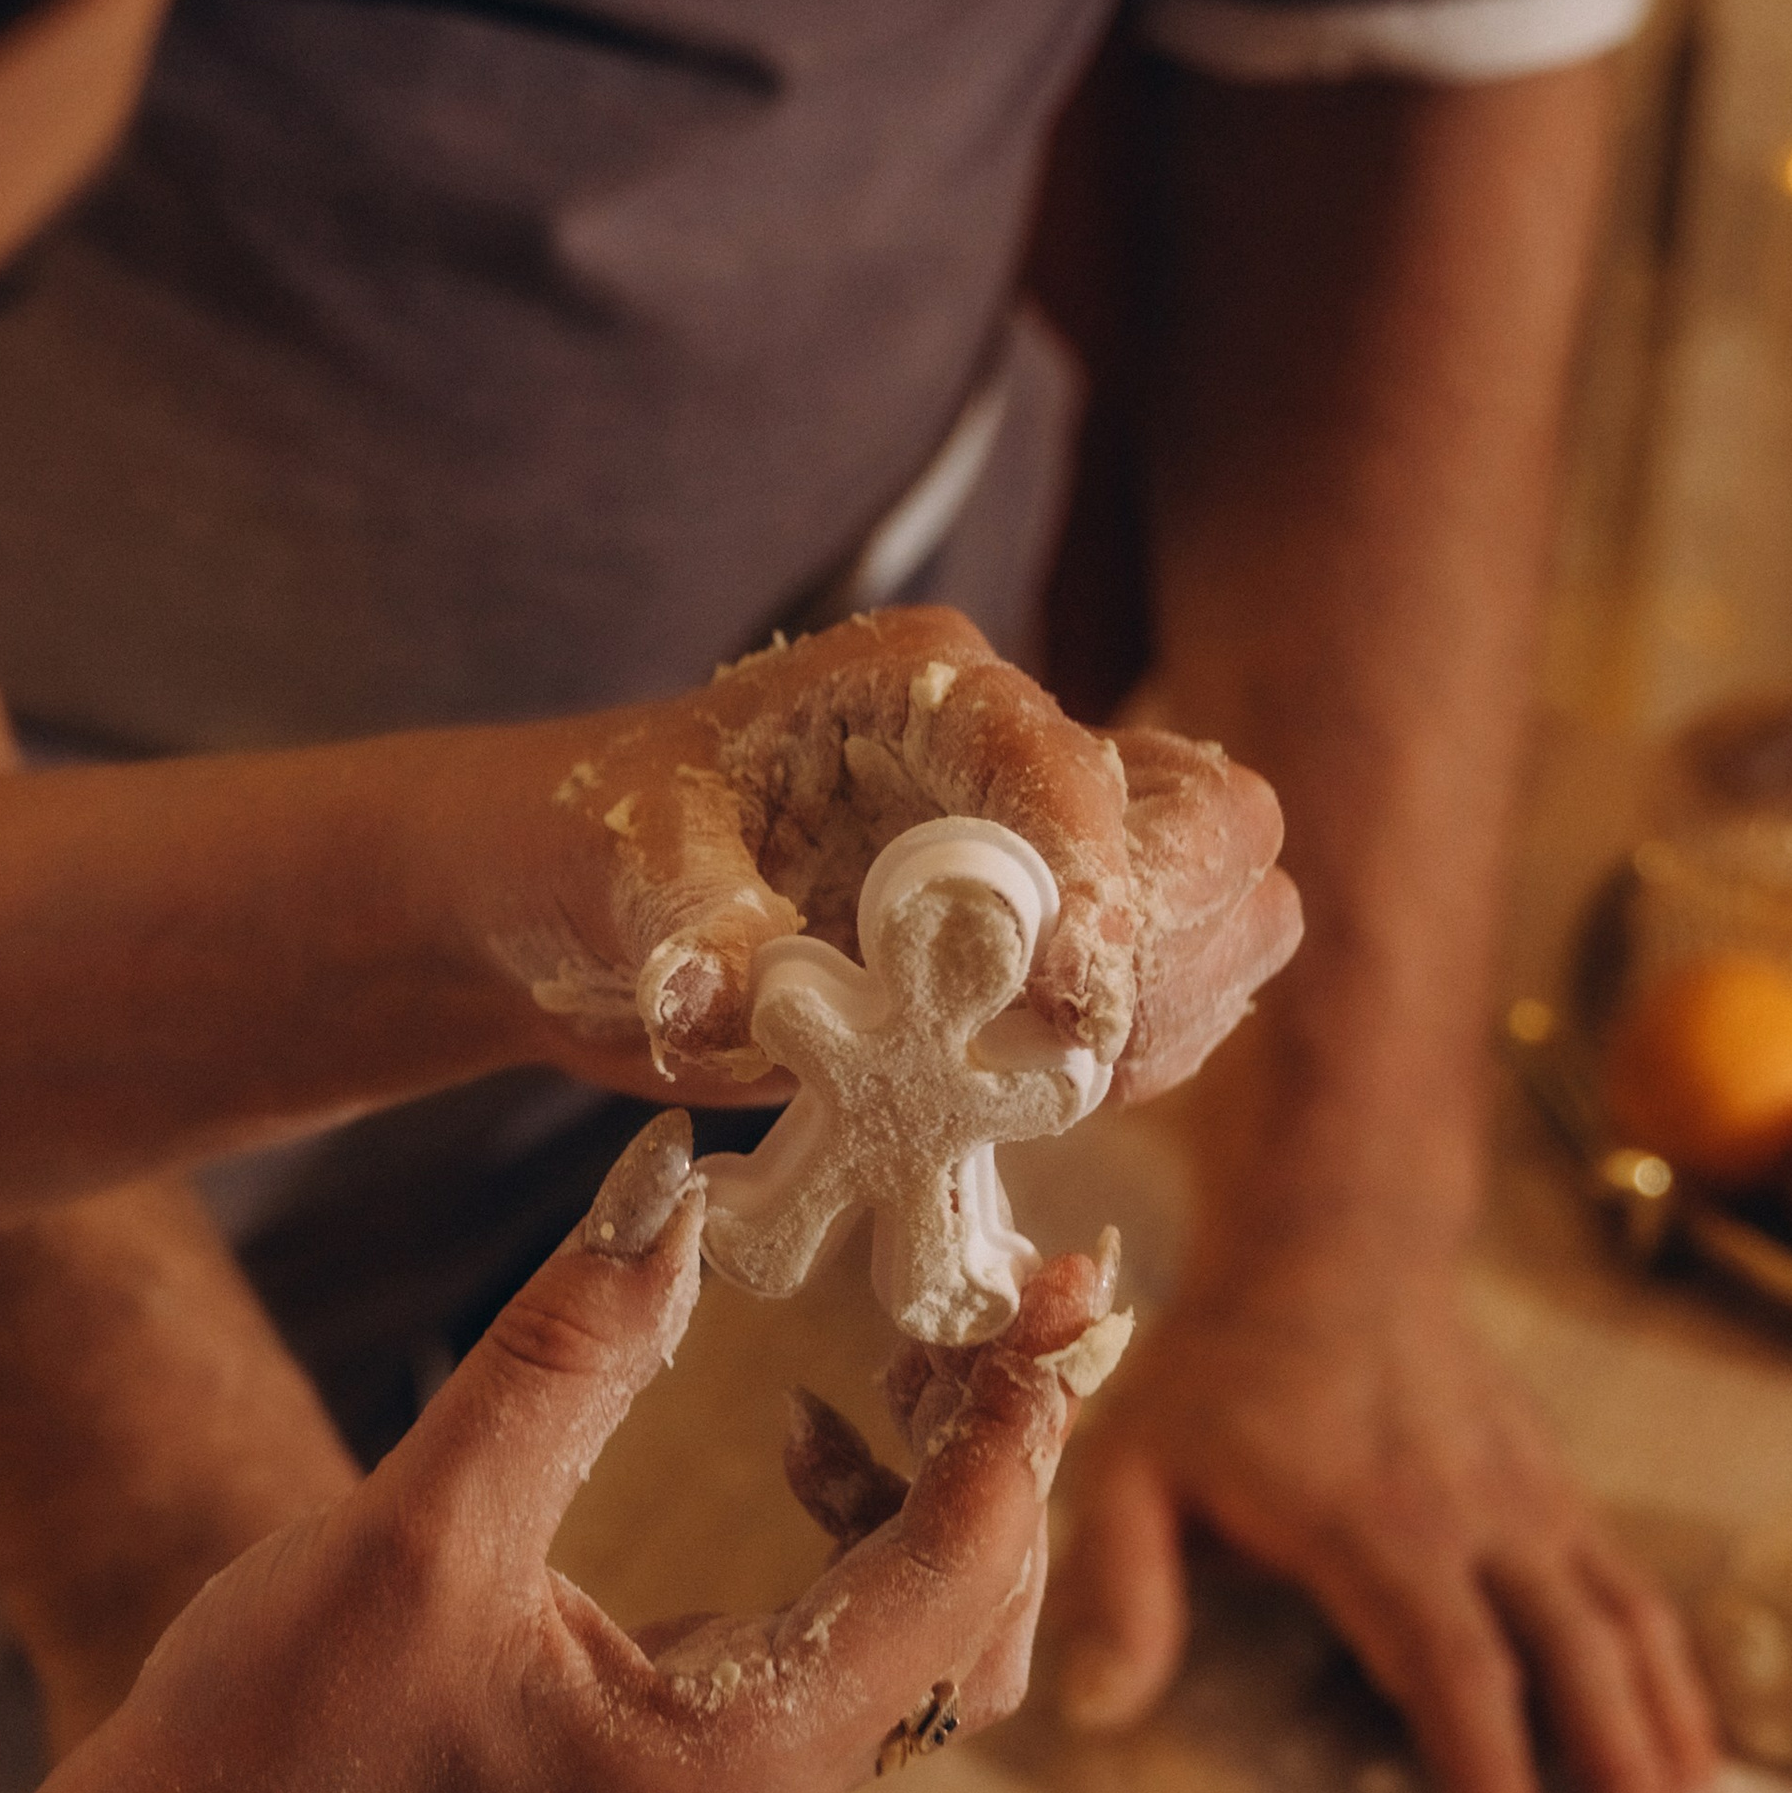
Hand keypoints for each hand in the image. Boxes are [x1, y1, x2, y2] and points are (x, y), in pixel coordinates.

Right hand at [67, 1114, 1114, 1792]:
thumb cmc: (276, 1733)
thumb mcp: (421, 1521)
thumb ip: (567, 1353)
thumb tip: (684, 1187)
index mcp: (727, 1762)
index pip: (946, 1584)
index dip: (1018, 1426)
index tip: (1061, 1289)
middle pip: (971, 1630)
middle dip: (1005, 1460)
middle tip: (1001, 1299)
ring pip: (917, 1650)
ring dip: (938, 1500)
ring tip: (907, 1355)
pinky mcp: (680, 1773)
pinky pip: (838, 1656)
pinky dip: (862, 1542)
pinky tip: (804, 1443)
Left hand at [471, 609, 1298, 1105]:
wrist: (570, 906)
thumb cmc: (585, 845)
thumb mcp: (618, 870)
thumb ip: (686, 924)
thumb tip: (725, 997)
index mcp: (923, 691)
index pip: (1066, 765)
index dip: (1097, 882)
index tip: (1075, 1001)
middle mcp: (1011, 760)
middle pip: (1212, 821)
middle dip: (1164, 941)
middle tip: (1066, 1050)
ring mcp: (1041, 858)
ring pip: (1221, 910)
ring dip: (1165, 1011)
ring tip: (1047, 1085)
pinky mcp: (1040, 954)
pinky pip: (1164, 998)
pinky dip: (1137, 1058)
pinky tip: (1042, 1101)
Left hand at [1041, 1250, 1719, 1792]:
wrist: (1333, 1240)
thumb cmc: (1219, 1367)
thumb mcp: (1131, 1461)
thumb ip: (1119, 1584)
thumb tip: (1098, 1712)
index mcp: (1375, 1525)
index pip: (1455, 1667)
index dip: (1491, 1775)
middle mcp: (1477, 1518)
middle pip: (1576, 1660)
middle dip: (1618, 1778)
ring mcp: (1534, 1504)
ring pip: (1628, 1634)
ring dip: (1670, 1744)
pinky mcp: (1560, 1496)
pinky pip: (1635, 1601)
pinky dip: (1673, 1689)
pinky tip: (1689, 1768)